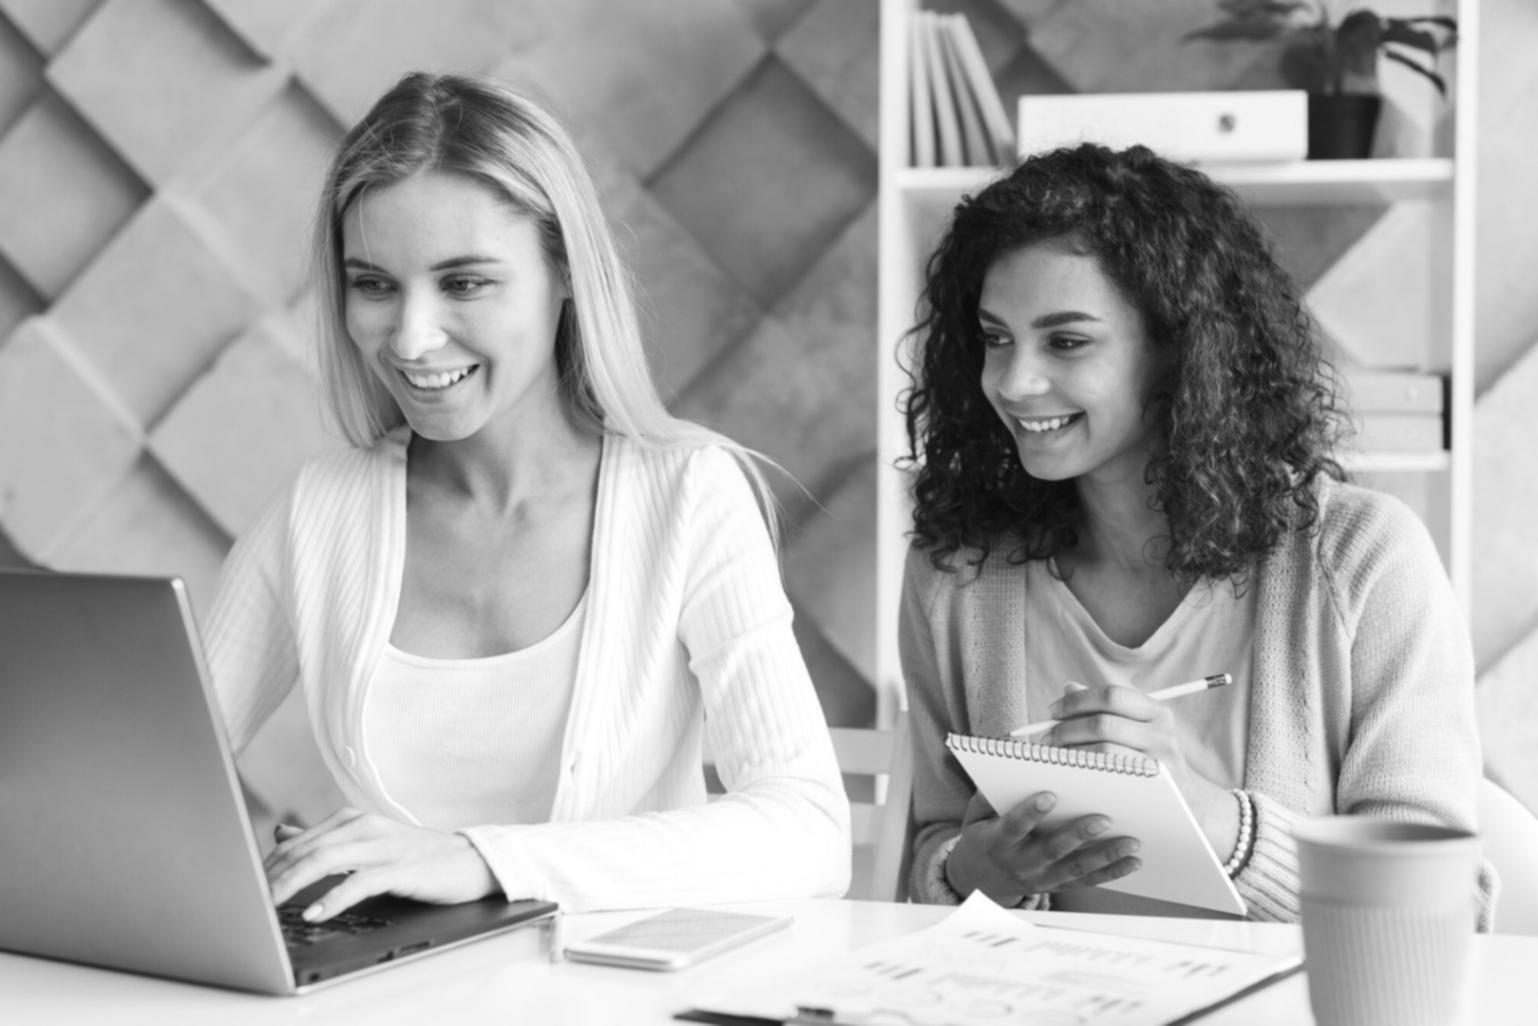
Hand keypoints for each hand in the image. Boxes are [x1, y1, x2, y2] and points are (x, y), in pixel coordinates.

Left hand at [265, 807, 498, 920]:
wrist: (471, 861)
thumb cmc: (417, 858)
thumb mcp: (367, 845)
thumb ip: (325, 841)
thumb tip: (282, 834)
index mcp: (352, 820)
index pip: (295, 844)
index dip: (266, 867)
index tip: (243, 890)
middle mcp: (364, 826)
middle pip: (303, 850)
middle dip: (269, 878)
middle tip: (245, 903)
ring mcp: (383, 845)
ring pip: (324, 860)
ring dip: (290, 885)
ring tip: (268, 907)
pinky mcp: (402, 868)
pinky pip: (360, 881)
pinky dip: (334, 897)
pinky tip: (316, 912)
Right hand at [946, 791, 1141, 905]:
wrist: (979, 880)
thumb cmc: (982, 835)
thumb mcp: (975, 814)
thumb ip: (989, 791)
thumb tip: (1010, 758)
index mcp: (996, 842)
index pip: (1013, 826)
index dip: (1030, 812)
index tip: (1049, 794)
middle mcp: (1020, 863)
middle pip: (1052, 850)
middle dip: (1079, 834)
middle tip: (1104, 819)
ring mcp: (1041, 878)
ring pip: (1076, 868)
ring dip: (1105, 856)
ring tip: (1131, 843)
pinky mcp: (1057, 886)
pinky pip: (1087, 881)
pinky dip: (1112, 872)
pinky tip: (1132, 862)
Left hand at [1043, 683, 1236, 857]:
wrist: (1187, 802)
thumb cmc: (1148, 758)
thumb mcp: (1135, 729)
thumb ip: (1104, 709)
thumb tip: (1069, 689)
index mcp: (1156, 711)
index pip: (1112, 695)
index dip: (1077, 701)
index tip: (1052, 711)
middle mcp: (1163, 734)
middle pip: (1103, 724)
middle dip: (1066, 730)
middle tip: (1045, 738)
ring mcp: (1160, 763)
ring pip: (1104, 752)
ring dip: (1070, 753)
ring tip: (1053, 757)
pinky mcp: (1152, 790)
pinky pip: (1109, 778)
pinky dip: (1083, 773)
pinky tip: (1069, 773)